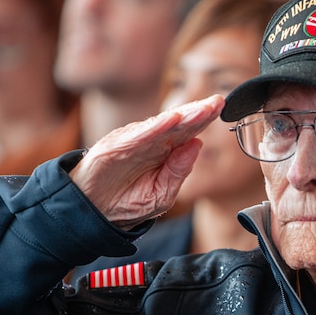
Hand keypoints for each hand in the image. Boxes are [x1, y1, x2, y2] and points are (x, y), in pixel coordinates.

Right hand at [70, 95, 224, 228]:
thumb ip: (179, 172)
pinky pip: (138, 136)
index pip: (189, 132)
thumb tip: (197, 147)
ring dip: (183, 115)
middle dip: (199, 112)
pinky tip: (171, 120)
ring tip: (202, 109)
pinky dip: (155, 128)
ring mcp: (134, 141)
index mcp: (165, 152)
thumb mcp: (161, 194)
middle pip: (179, 123)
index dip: (205, 119)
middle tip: (218, 102)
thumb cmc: (126, 201)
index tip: (222, 108)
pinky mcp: (116, 146)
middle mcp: (151, 141)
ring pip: (161, 125)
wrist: (94, 212)